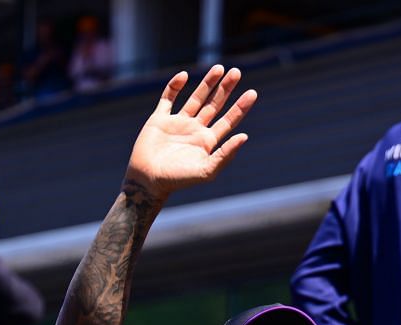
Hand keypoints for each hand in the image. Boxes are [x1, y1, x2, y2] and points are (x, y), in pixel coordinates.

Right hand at [126, 65, 256, 202]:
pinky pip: (168, 98)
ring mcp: (178, 122)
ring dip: (207, 83)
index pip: (229, 120)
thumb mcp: (206, 171)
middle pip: (215, 104)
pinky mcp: (159, 119)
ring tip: (219, 68)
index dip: (240, 107)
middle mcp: (195, 130)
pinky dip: (175, 86)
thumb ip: (225, 154)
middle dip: (226, 89)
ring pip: (196, 98)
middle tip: (236, 72)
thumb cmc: (178, 180)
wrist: (148, 181)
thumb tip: (244, 136)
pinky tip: (184, 76)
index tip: (252, 93)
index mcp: (207, 141)